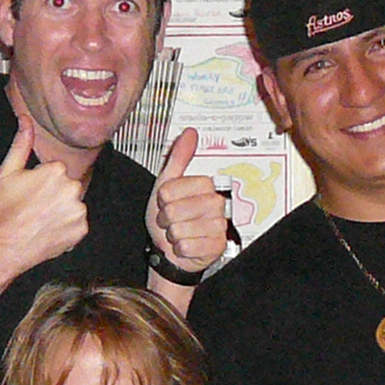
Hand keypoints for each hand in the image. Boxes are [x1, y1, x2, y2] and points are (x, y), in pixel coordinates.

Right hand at [0, 128, 89, 279]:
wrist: (4, 244)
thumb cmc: (4, 210)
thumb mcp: (7, 172)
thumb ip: (21, 143)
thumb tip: (25, 120)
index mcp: (56, 171)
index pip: (56, 171)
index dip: (41, 183)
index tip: (30, 194)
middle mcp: (71, 189)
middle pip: (67, 187)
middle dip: (54, 195)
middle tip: (34, 208)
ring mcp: (77, 210)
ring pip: (72, 205)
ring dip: (61, 211)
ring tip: (41, 219)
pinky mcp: (80, 230)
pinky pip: (77, 224)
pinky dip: (66, 228)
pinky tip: (48, 230)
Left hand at [147, 130, 228, 276]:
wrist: (172, 251)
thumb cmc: (171, 219)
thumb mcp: (168, 185)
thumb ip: (179, 158)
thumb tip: (189, 133)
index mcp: (205, 186)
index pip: (175, 187)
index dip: (165, 198)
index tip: (167, 202)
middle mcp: (217, 205)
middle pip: (178, 208)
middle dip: (168, 217)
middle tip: (173, 220)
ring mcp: (219, 226)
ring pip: (182, 228)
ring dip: (173, 234)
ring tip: (179, 233)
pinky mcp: (217, 246)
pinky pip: (188, 245)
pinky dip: (181, 248)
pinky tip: (186, 245)